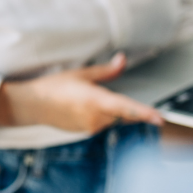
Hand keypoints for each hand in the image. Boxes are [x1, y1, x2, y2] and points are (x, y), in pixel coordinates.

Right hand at [0, 53, 163, 134]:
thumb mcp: (81, 74)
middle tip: (95, 91)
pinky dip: (97, 115)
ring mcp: (91, 126)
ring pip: (111, 118)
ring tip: (82, 99)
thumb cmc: (54, 87)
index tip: (159, 118)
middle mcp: (95, 116)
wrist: (33, 105)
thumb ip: (106, 71)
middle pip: (121, 112)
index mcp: (95, 100)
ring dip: (106, 109)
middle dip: (118, 103)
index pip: (126, 108)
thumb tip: (122, 60)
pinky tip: (79, 107)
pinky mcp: (86, 131)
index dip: (144, 113)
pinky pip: (101, 123)